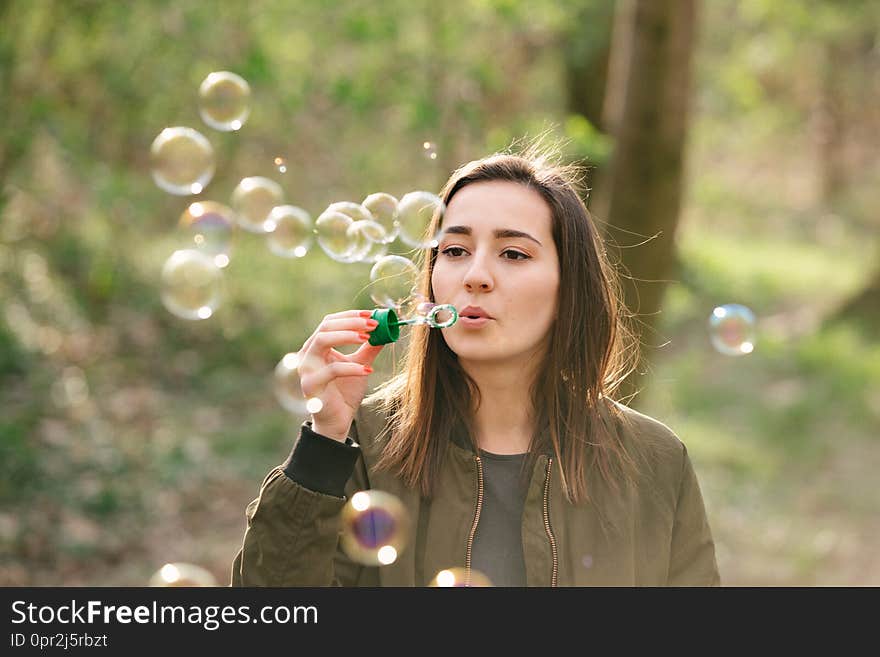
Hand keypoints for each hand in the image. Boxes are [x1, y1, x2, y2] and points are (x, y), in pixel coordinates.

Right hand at [295, 309, 383, 440]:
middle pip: (326, 327)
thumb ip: (369, 348)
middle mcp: (307, 354)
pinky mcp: (311, 385)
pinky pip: (332, 370)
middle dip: (351, 323)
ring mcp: (307, 368)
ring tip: (368, 339)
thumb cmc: (345, 391)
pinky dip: (352, 367)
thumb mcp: (360, 365)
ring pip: (322, 341)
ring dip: (347, 336)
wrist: (337, 420)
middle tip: (373, 325)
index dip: (350, 316)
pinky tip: (368, 371)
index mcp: (317, 346)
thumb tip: (386, 331)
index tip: (371, 315)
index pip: (330, 321)